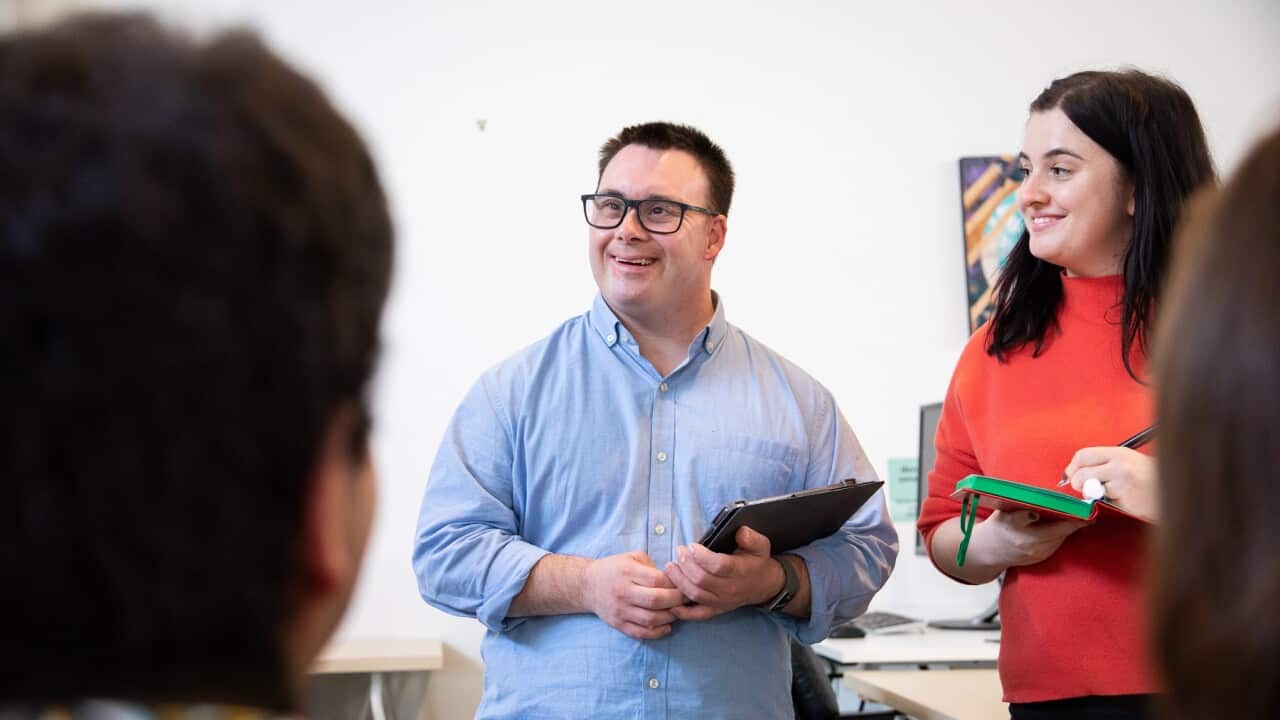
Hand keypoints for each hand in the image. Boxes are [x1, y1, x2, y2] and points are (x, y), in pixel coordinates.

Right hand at [583, 550, 685, 639]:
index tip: (683, 583)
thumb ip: (652, 565)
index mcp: (627, 572)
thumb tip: (673, 578)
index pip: (656, 580)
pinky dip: (657, 632)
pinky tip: (666, 625)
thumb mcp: (631, 557)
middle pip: (656, 601)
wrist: (588, 585)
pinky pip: (641, 632)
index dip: (674, 583)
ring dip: (670, 617)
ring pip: (651, 619)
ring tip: (677, 611)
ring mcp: (620, 610)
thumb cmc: (614, 569)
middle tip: (686, 598)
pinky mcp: (618, 624)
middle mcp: (623, 592)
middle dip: (676, 600)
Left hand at [664, 525, 782, 621]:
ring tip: (671, 567)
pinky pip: (697, 614)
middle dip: (686, 565)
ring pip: (695, 595)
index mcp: (740, 571)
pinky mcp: (716, 610)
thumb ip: (751, 538)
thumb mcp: (761, 545)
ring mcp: (721, 602)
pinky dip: (682, 611)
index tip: (692, 545)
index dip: (701, 556)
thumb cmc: (757, 562)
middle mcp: (730, 589)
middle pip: (701, 580)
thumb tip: (740, 531)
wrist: (765, 585)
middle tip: (679, 551)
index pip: (717, 565)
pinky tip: (672, 601)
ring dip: (679, 581)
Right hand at [969, 509, 1085, 569]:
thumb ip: (1021, 507)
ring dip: (1069, 528)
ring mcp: (1035, 553)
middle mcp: (1028, 543)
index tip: (1077, 510)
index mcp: (1016, 528)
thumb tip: (1043, 499)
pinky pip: (1057, 544)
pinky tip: (1066, 526)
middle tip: (1087, 512)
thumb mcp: (1003, 512)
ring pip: (1060, 538)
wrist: (989, 551)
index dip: (1062, 517)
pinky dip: (1062, 535)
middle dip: (1074, 521)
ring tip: (1080, 517)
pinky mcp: (1040, 559)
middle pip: (1059, 531)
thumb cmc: (998, 526)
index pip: (1040, 520)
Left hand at [1065, 446, 1158, 520]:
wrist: (1180, 492)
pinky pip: (1106, 505)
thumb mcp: (1131, 462)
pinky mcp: (1126, 503)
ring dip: (1096, 497)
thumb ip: (1106, 464)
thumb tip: (1076, 473)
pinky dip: (1110, 507)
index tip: (1071, 475)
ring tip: (1115, 496)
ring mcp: (1123, 485)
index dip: (1073, 467)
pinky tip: (1126, 503)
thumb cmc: (1154, 479)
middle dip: (1078, 484)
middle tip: (1087, 489)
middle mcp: (1120, 466)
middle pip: (1081, 474)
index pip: (1083, 455)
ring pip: (1091, 493)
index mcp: (1120, 453)